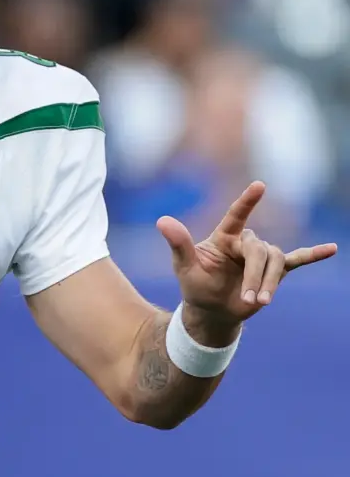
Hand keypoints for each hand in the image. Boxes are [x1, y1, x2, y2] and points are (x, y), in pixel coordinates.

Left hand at [157, 181, 336, 323]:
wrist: (212, 310)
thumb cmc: (195, 285)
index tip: (259, 185)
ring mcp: (260, 256)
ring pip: (276, 261)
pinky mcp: (275, 270)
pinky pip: (298, 259)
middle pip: (260, 251)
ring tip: (261, 303)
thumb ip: (178, 243)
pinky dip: (313, 254)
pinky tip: (332, 249)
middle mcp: (244, 242)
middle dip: (257, 276)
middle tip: (252, 301)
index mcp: (223, 237)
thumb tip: (162, 220)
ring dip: (270, 283)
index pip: (236, 215)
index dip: (247, 201)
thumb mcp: (184, 266)